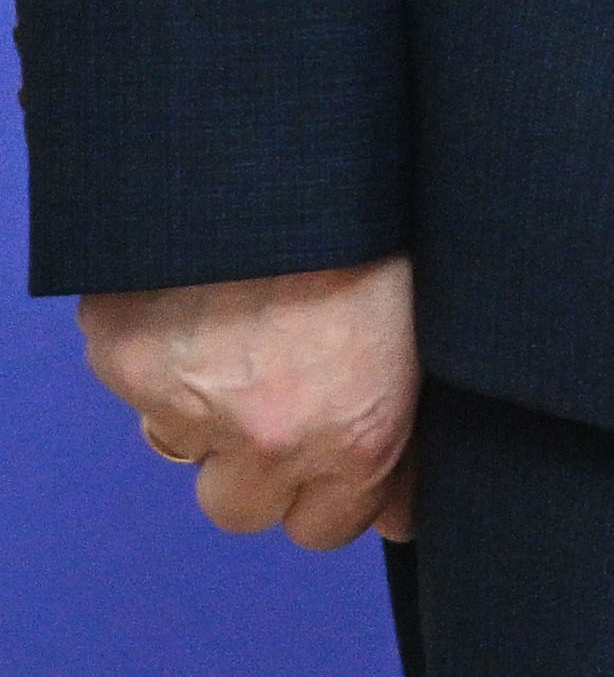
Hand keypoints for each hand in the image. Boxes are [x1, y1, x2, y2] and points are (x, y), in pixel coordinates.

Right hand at [80, 258, 419, 551]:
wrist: (297, 148)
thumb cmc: (386, 226)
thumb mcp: (423, 331)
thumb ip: (403, 425)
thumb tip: (403, 513)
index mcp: (358, 434)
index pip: (327, 529)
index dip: (330, 492)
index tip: (335, 456)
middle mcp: (267, 437)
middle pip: (243, 508)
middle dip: (261, 466)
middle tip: (283, 395)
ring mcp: (187, 401)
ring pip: (181, 448)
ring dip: (206, 408)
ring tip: (246, 329)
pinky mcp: (126, 357)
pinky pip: (136, 384)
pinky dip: (160, 352)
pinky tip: (203, 297)